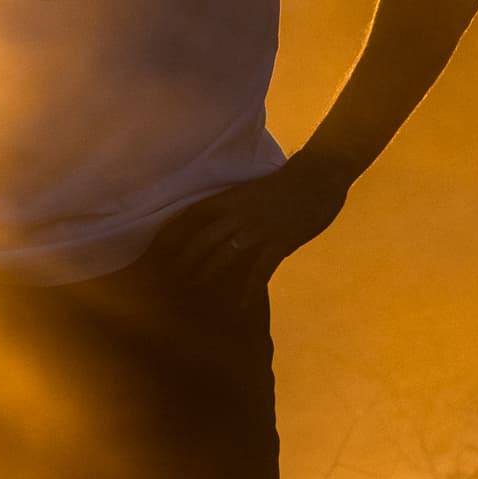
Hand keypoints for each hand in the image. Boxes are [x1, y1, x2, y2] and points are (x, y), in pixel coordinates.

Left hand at [146, 150, 353, 298]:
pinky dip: (250, 289)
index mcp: (232, 197)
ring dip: (207, 273)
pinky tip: (243, 304)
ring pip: (225, 255)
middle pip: (203, 240)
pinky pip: (260, 270)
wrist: (320, 174)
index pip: (194, 215)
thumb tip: (222, 225)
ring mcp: (260, 229)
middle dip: (185, 259)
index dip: (174, 232)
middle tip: (169, 276)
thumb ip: (237, 207)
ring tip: (193, 287)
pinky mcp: (280, 242)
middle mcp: (240, 213)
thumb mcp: (254, 189)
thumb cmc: (288, 180)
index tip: (157, 247)